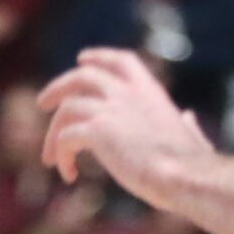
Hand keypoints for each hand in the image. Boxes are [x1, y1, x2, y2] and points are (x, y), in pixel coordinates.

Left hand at [37, 48, 216, 205]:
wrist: (185, 175)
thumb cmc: (191, 165)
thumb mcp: (189, 135)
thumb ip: (187, 124)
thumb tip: (190, 118)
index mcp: (150, 92)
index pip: (121, 61)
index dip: (99, 57)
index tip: (82, 59)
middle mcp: (128, 93)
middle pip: (82, 76)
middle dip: (58, 87)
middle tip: (42, 103)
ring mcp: (111, 109)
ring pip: (66, 108)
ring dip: (53, 132)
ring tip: (49, 158)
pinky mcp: (98, 130)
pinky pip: (66, 137)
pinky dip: (61, 155)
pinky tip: (69, 174)